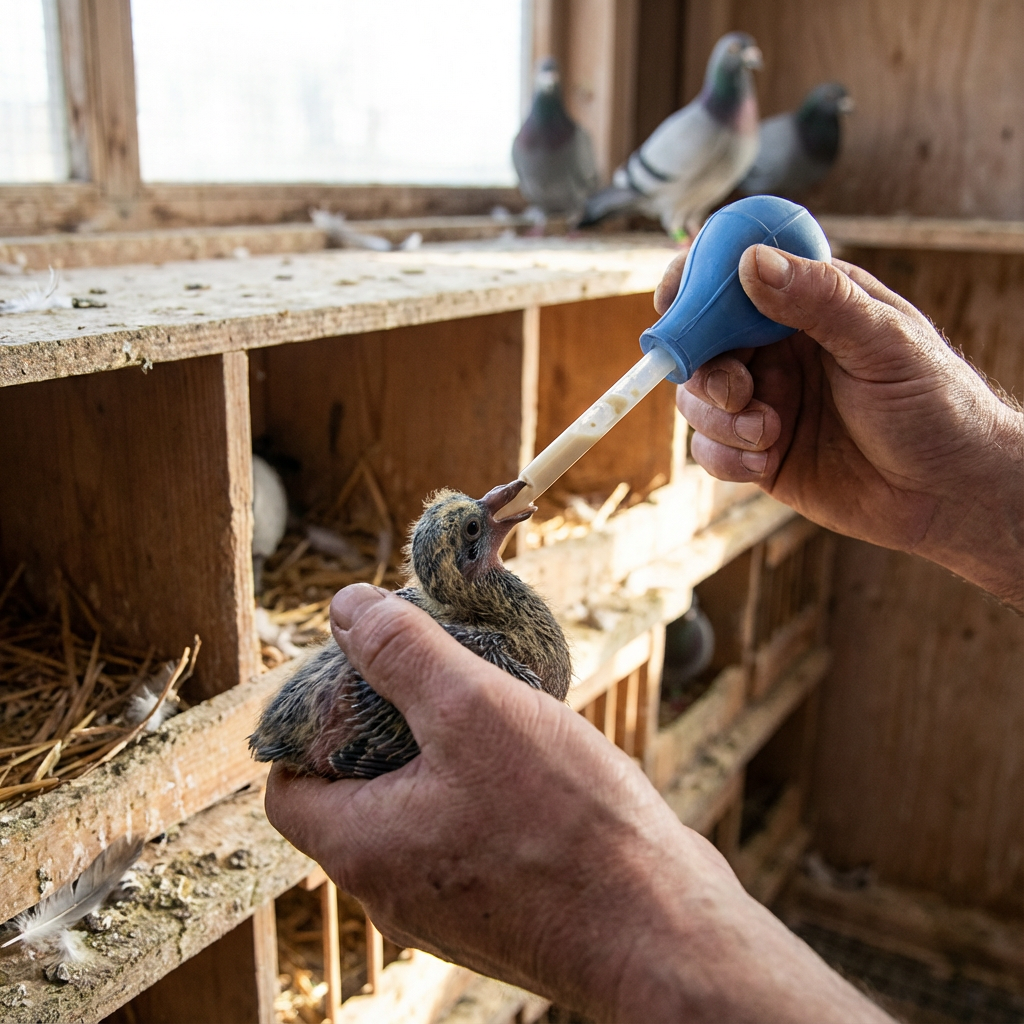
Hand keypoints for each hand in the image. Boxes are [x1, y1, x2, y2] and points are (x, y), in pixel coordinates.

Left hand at [266, 584, 887, 1022]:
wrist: (664, 932)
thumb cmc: (566, 824)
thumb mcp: (474, 710)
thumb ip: (402, 654)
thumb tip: (346, 607)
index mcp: (363, 849)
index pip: (289, 785)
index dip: (311, 722)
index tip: (359, 675)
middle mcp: (394, 892)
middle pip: (355, 794)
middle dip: (386, 726)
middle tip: (434, 674)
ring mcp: (450, 908)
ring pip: (417, 812)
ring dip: (441, 754)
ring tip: (490, 704)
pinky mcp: (502, 910)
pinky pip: (466, 836)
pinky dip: (480, 790)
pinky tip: (532, 756)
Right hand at [657, 245, 1022, 609]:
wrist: (949, 493)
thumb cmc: (935, 405)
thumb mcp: (883, 343)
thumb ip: (819, 301)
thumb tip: (752, 262)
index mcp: (806, 308)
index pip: (733, 279)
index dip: (694, 285)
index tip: (672, 303)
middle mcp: (777, 352)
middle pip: (700, 346)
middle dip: (705, 371)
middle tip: (737, 392)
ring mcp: (763, 404)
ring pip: (695, 401)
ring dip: (718, 420)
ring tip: (768, 435)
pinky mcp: (756, 455)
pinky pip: (709, 451)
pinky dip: (725, 459)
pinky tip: (767, 463)